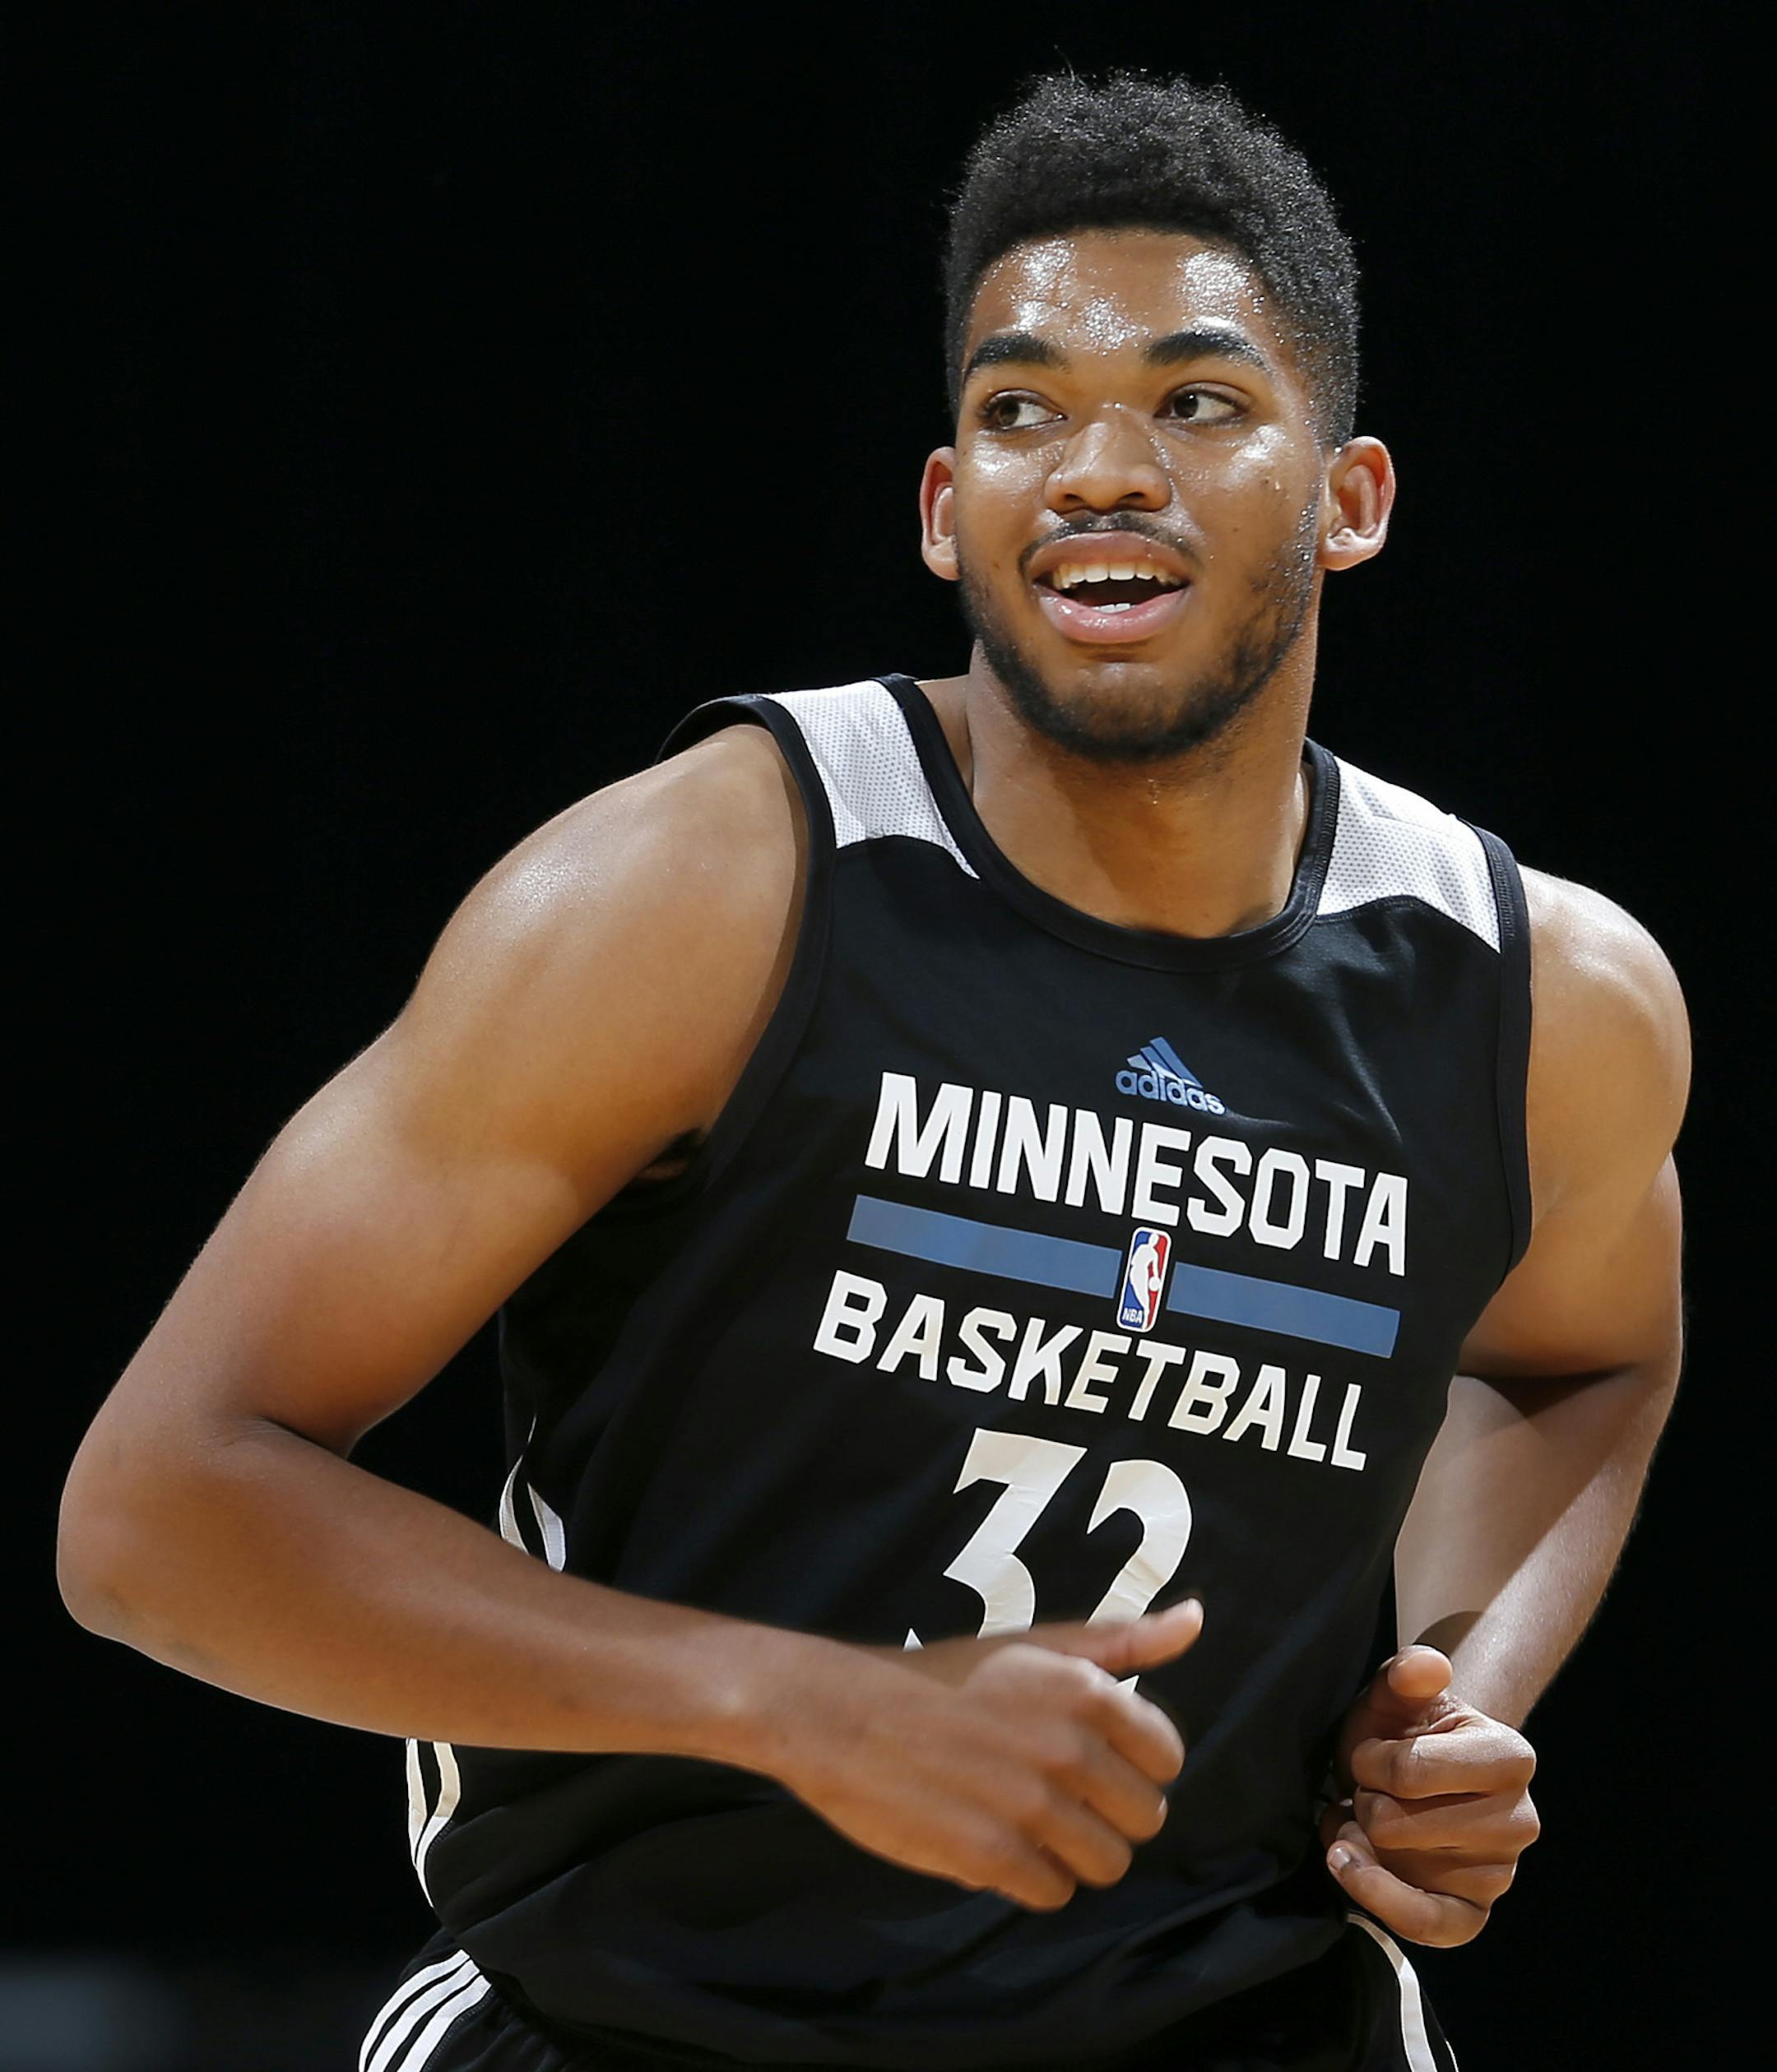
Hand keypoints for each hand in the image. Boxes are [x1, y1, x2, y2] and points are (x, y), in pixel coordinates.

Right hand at [768, 1600, 1202, 1910]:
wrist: (840, 1712)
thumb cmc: (942, 1676)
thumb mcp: (1033, 1643)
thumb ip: (1121, 1640)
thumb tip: (1195, 1620)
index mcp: (1085, 1691)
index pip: (1166, 1757)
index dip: (1133, 1765)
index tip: (1090, 1760)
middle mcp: (1069, 1747)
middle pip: (1143, 1819)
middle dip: (1107, 1814)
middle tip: (1055, 1796)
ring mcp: (1032, 1806)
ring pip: (1106, 1865)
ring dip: (1073, 1854)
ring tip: (1028, 1825)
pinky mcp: (992, 1855)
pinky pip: (1053, 1893)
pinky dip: (1030, 1879)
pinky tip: (997, 1846)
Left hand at [1320, 1645, 1539, 1946]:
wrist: (1415, 1776)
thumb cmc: (1406, 1731)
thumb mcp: (1398, 1695)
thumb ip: (1407, 1672)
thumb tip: (1425, 1666)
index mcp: (1511, 1756)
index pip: (1410, 1771)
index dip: (1370, 1762)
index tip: (1368, 1754)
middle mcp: (1519, 1820)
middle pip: (1397, 1824)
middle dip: (1364, 1801)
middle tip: (1369, 1789)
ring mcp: (1500, 1872)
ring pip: (1399, 1866)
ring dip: (1359, 1841)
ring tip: (1363, 1817)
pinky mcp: (1474, 1912)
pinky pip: (1428, 1925)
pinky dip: (1380, 1900)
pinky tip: (1348, 1867)